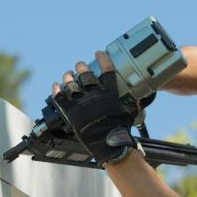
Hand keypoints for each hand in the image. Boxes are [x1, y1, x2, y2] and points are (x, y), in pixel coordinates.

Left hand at [52, 51, 137, 166]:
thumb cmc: (120, 129)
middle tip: (80, 65)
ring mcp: (81, 102)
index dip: (102, 59)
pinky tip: (56, 85)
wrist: (109, 144)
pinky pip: (60, 97)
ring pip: (71, 83)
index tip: (99, 53)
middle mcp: (94, 94)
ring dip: (68, 76)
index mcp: (109, 92)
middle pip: (85, 74)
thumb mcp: (130, 113)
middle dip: (81, 67)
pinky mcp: (70, 112)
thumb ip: (133, 103)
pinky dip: (57, 90)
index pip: (106, 70)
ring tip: (67, 74)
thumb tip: (140, 100)